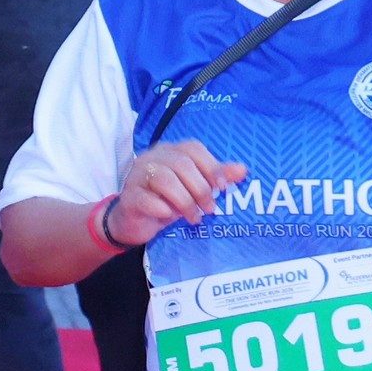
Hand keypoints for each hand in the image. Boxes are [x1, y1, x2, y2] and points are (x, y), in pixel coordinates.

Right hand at [111, 140, 246, 245]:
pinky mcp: (129, 197)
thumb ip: (215, 177)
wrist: (133, 221)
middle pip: (181, 164)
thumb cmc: (166, 200)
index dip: (211, 166)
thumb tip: (243, 170)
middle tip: (211, 208)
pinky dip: (160, 208)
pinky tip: (169, 216)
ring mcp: (137, 176)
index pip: (193, 148)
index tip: (222, 187)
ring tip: (195, 217)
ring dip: (185, 201)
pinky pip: (145, 198)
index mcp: (169, 151)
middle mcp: (152, 158)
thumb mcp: (192, 189)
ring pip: (164, 179)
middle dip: (201, 188)